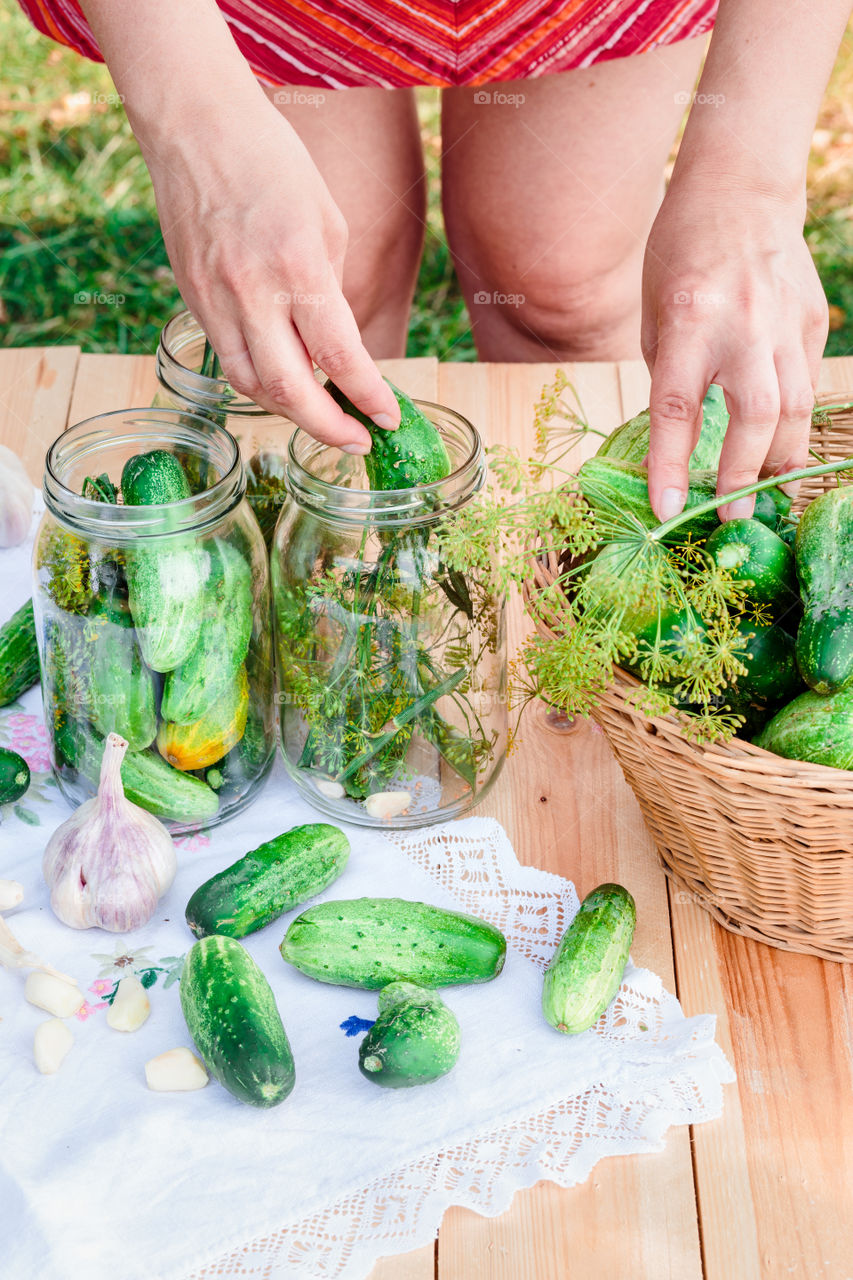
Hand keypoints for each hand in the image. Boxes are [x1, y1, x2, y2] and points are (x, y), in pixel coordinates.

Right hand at [146, 95, 399, 450]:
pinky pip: (228, 361)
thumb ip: (333, 291)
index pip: (340, 355)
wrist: (196, 127)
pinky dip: (259, 383)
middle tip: (358, 441)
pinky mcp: (192, 301)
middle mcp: (253, 291)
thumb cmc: (274, 163)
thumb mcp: (328, 222)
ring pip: (252, 387)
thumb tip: (334, 346)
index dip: (368, 396)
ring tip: (324, 418)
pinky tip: (284, 382)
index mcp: (299, 266)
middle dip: (329, 428)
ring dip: (292, 413)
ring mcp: (216, 300)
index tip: (388, 416)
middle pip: (291, 390)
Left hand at [641, 176, 827, 520]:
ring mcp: (785, 322)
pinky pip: (806, 382)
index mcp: (687, 322)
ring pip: (795, 407)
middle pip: (755, 416)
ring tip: (765, 492)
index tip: (668, 508)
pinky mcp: (812, 319)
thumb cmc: (680, 255)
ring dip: (779, 457)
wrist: (740, 190)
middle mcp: (742, 324)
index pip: (677, 410)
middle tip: (732, 515)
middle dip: (743, 474)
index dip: (672, 465)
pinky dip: (794, 419)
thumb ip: (670, 375)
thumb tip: (684, 438)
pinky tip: (782, 444)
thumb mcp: (653, 316)